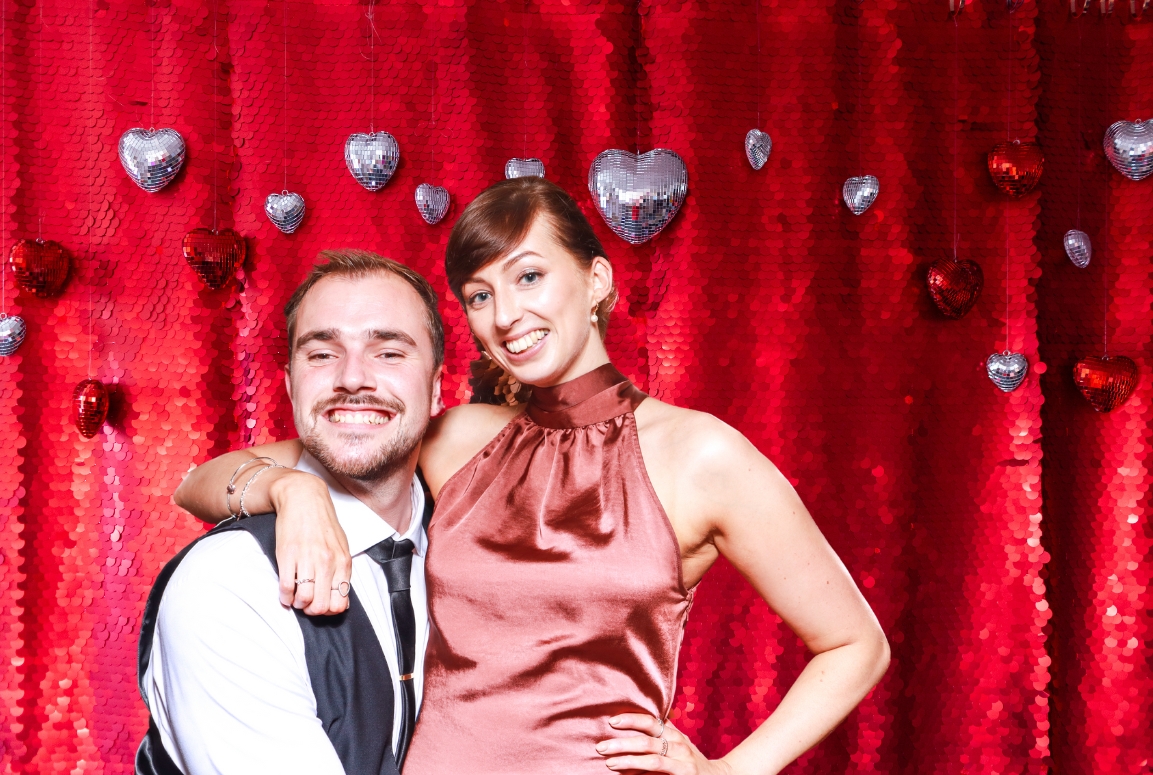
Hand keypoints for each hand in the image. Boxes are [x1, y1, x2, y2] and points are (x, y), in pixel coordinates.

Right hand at [268, 469, 352, 615]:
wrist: (304, 499)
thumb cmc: (322, 524)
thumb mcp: (341, 547)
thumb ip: (342, 571)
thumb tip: (340, 597)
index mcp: (343, 562)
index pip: (340, 602)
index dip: (328, 611)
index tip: (321, 606)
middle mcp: (327, 562)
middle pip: (321, 605)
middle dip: (311, 611)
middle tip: (306, 604)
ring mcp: (307, 559)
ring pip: (304, 599)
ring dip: (297, 604)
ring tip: (295, 598)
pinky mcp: (288, 555)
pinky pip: (286, 587)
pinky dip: (284, 596)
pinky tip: (285, 593)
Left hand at [596, 714, 734, 774]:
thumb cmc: (689, 759)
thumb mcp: (678, 742)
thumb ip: (660, 731)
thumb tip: (635, 715)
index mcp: (674, 733)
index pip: (651, 721)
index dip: (631, 719)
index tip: (611, 721)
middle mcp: (679, 745)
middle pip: (647, 740)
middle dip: (622, 742)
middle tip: (601, 746)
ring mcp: (682, 762)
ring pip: (651, 759)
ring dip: (628, 760)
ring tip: (609, 762)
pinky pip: (659, 773)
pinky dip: (641, 774)